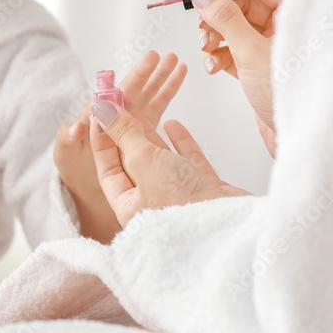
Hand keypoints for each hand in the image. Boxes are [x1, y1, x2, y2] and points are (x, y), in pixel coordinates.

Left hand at [89, 99, 249, 226]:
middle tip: (119, 108)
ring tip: (139, 112)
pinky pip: (186, 163)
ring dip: (149, 136)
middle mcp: (152, 204)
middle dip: (126, 134)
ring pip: (159, 161)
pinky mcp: (204, 190)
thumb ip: (124, 134)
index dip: (103, 140)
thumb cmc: (181, 202)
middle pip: (133, 163)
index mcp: (129, 207)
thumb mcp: (143, 162)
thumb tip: (103, 110)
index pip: (108, 168)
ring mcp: (179, 197)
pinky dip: (179, 143)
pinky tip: (173, 125)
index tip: (100, 115)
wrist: (232, 225)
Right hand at [191, 0, 284, 156]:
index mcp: (292, 14)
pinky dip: (217, 55)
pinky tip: (214, 65)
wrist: (298, 136)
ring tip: (208, 48)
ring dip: (212, 36)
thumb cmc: (289, 95)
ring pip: (231, 27)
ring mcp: (267, 46)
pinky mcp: (255, 66)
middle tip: (200, 20)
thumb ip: (224, 18)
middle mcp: (281, 27)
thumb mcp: (251, 50)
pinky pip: (229, 50)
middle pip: (240, 3)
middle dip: (215, 12)